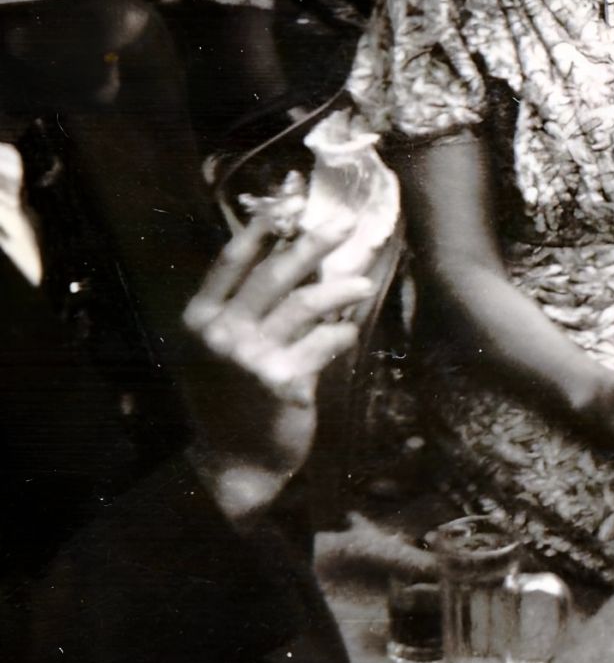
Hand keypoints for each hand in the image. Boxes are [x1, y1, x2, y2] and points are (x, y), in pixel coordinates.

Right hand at [183, 218, 375, 519]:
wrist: (233, 461)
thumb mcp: (222, 349)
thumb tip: (296, 256)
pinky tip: (346, 335)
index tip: (291, 202)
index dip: (263, 228)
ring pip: (305, 304)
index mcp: (200, 319)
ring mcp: (250, 357)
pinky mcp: (284, 380)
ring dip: (339, 289)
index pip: (231, 260)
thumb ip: (247, 308)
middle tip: (344, 223)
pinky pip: (325, 343)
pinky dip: (341, 335)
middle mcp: (220, 334)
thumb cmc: (232, 398)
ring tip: (363, 283)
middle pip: (274, 273)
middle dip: (312, 243)